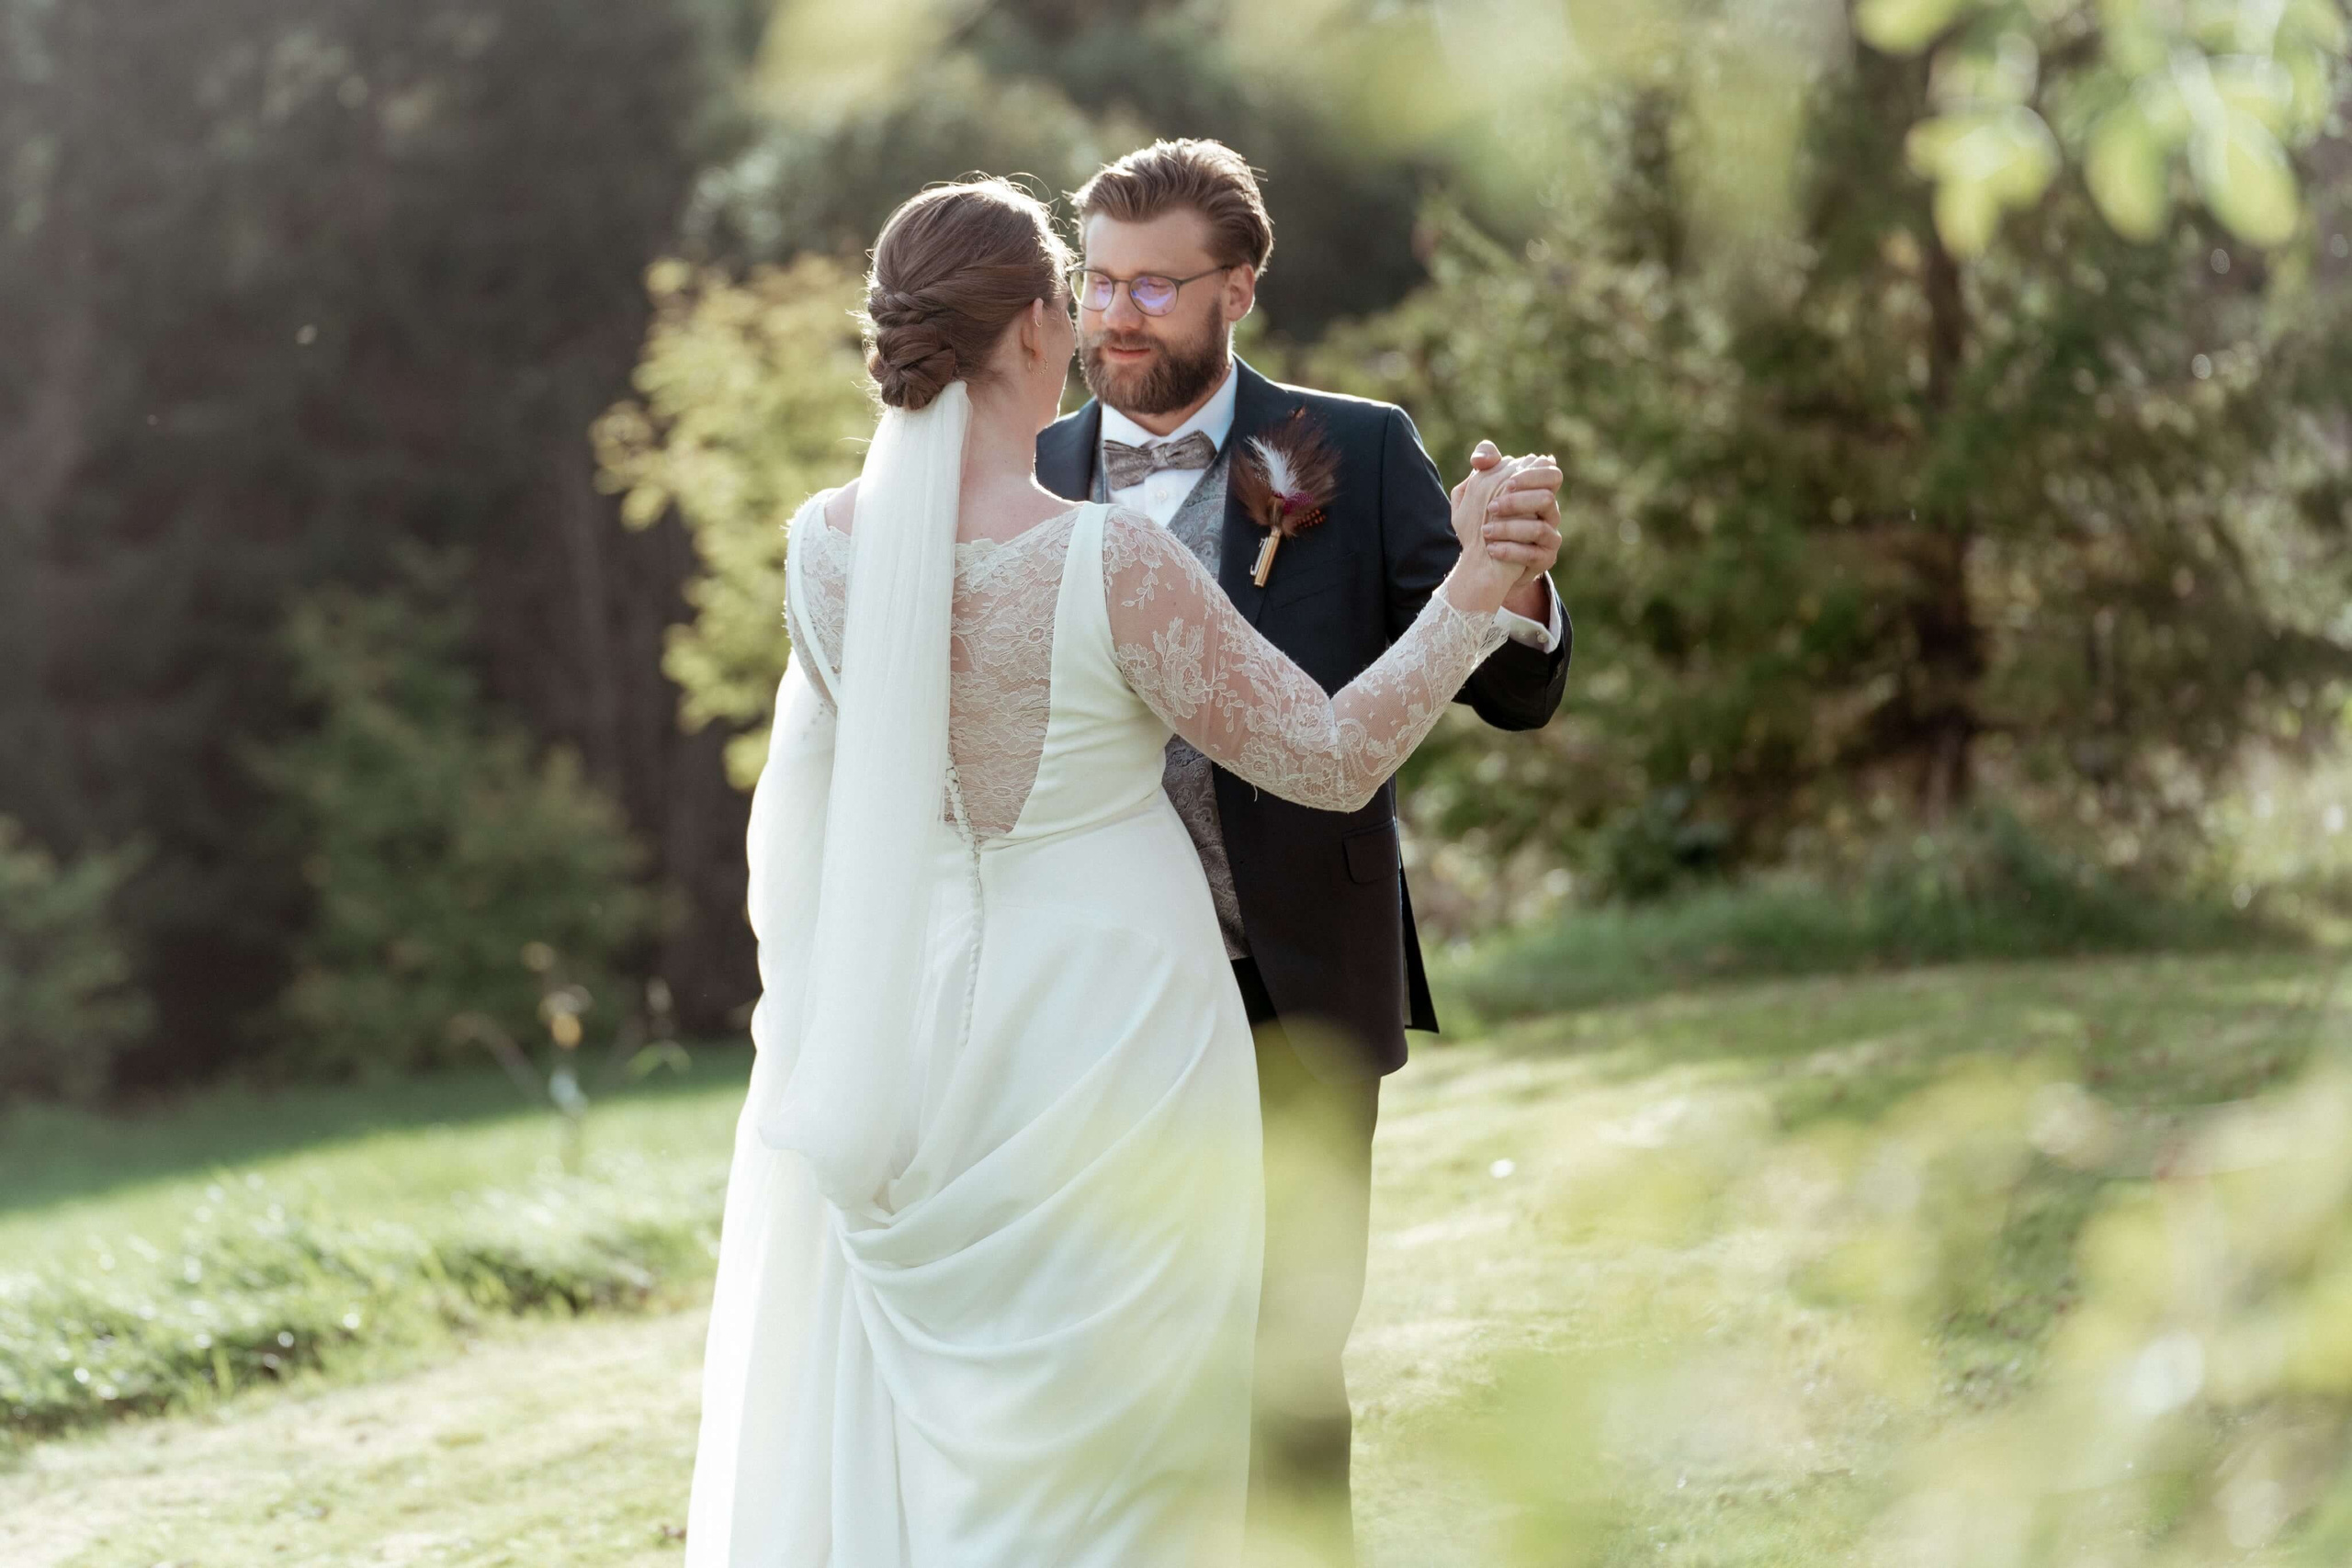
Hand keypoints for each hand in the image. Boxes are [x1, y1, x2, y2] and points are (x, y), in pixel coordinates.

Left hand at [1455, 440, 1562, 586]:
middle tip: (1491, 507)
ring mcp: (1550, 537)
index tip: (1506, 483)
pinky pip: (1534, 554)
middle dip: (1518, 501)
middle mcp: (1549, 513)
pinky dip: (1510, 551)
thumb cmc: (1485, 521)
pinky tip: (1491, 549)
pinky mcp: (1546, 559)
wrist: (1486, 562)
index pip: (1551, 473)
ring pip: (1539, 528)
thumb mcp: (1478, 495)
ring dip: (1509, 528)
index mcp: (1538, 492)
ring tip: (1485, 531)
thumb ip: (1481, 471)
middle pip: (1548, 498)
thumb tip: (1478, 459)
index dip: (1532, 475)